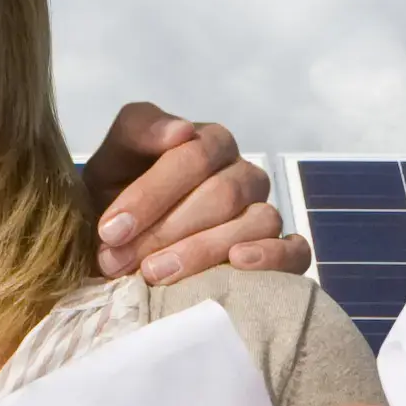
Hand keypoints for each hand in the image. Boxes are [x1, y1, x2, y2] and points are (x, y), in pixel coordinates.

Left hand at [78, 104, 307, 286]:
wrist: (121, 253)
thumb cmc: (119, 202)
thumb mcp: (112, 161)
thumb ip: (137, 131)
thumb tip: (180, 130)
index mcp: (211, 144)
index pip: (194, 157)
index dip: (151, 194)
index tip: (111, 229)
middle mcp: (245, 176)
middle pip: (222, 194)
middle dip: (165, 230)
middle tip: (118, 261)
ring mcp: (265, 213)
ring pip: (257, 223)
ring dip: (203, 251)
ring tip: (154, 274)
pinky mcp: (282, 252)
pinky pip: (295, 252)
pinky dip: (272, 258)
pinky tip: (237, 264)